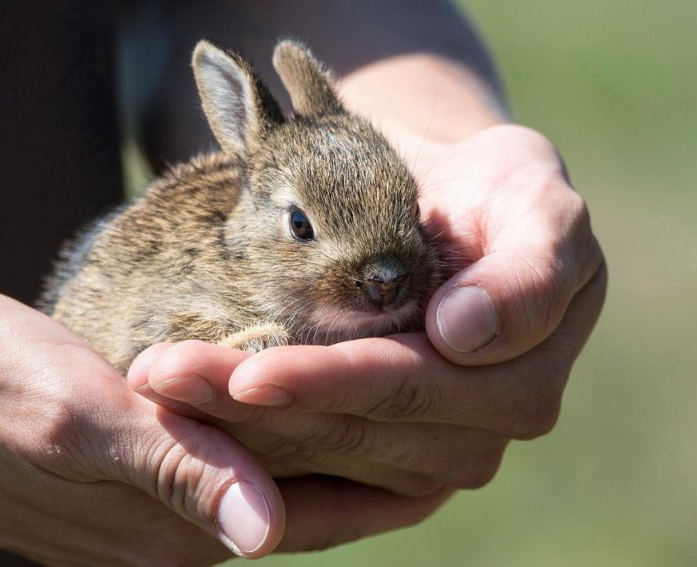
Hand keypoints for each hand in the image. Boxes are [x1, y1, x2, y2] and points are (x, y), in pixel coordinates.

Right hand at [0, 289, 445, 563]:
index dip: (386, 480)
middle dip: (380, 465)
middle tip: (455, 422)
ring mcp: (154, 508)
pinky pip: (236, 465)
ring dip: (337, 449)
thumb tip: (263, 532)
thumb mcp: (74, 420)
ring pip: (277, 483)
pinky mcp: (135, 481)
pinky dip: (285, 438)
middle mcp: (176, 530)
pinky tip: (306, 410)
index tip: (457, 448)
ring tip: (403, 410)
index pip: (312, 512)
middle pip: (306, 502)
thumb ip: (174, 472)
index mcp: (172, 521)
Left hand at [128, 125, 605, 497]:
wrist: (470, 217)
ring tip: (155, 388)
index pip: (407, 385)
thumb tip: (462, 333)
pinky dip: (248, 454)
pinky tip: (186, 430)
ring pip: (319, 453)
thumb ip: (527, 274)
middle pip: (350, 428)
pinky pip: (314, 471)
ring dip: (232, 429)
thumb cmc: (505, 202)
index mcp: (522, 381)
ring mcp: (435, 456)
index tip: (246, 375)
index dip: (327, 382)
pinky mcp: (393, 464)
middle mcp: (480, 435)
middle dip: (250, 406)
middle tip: (159, 376)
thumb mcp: (541, 213)